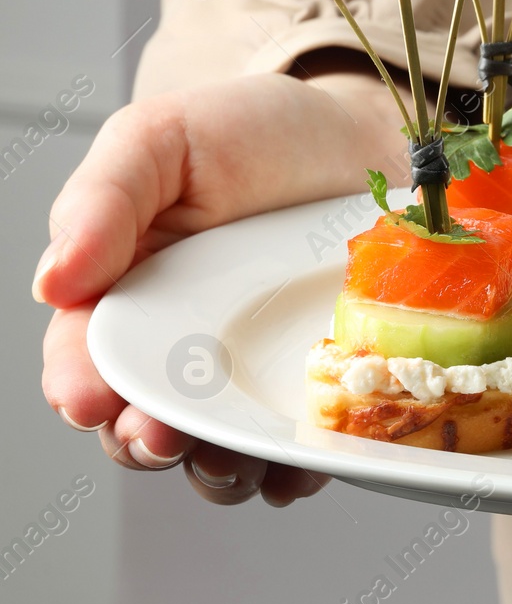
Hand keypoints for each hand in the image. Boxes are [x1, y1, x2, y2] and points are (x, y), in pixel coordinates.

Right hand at [37, 68, 398, 505]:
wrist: (365, 133)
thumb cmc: (255, 135)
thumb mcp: (163, 139)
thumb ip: (103, 199)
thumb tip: (53, 281)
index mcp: (128, 298)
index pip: (85, 363)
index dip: (81, 389)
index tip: (92, 400)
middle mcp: (186, 351)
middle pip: (145, 427)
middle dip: (145, 444)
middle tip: (161, 437)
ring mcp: (258, 377)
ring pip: (220, 455)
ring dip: (219, 470)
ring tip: (232, 456)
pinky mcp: (325, 389)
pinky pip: (307, 452)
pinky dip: (302, 467)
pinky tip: (306, 459)